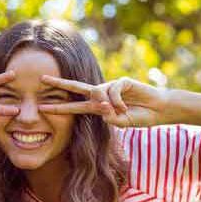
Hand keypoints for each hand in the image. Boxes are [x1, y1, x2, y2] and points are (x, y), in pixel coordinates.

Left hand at [38, 76, 168, 127]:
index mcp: (96, 106)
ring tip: (121, 110)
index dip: (58, 107)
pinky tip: (126, 106)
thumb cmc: (139, 117)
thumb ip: (109, 118)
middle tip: (42, 79)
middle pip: (75, 87)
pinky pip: (113, 90)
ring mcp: (111, 86)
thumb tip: (101, 107)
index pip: (73, 106)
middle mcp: (100, 94)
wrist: (159, 110)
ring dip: (107, 104)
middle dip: (59, 83)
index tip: (41, 107)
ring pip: (98, 92)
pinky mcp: (122, 81)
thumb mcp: (121, 122)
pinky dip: (118, 100)